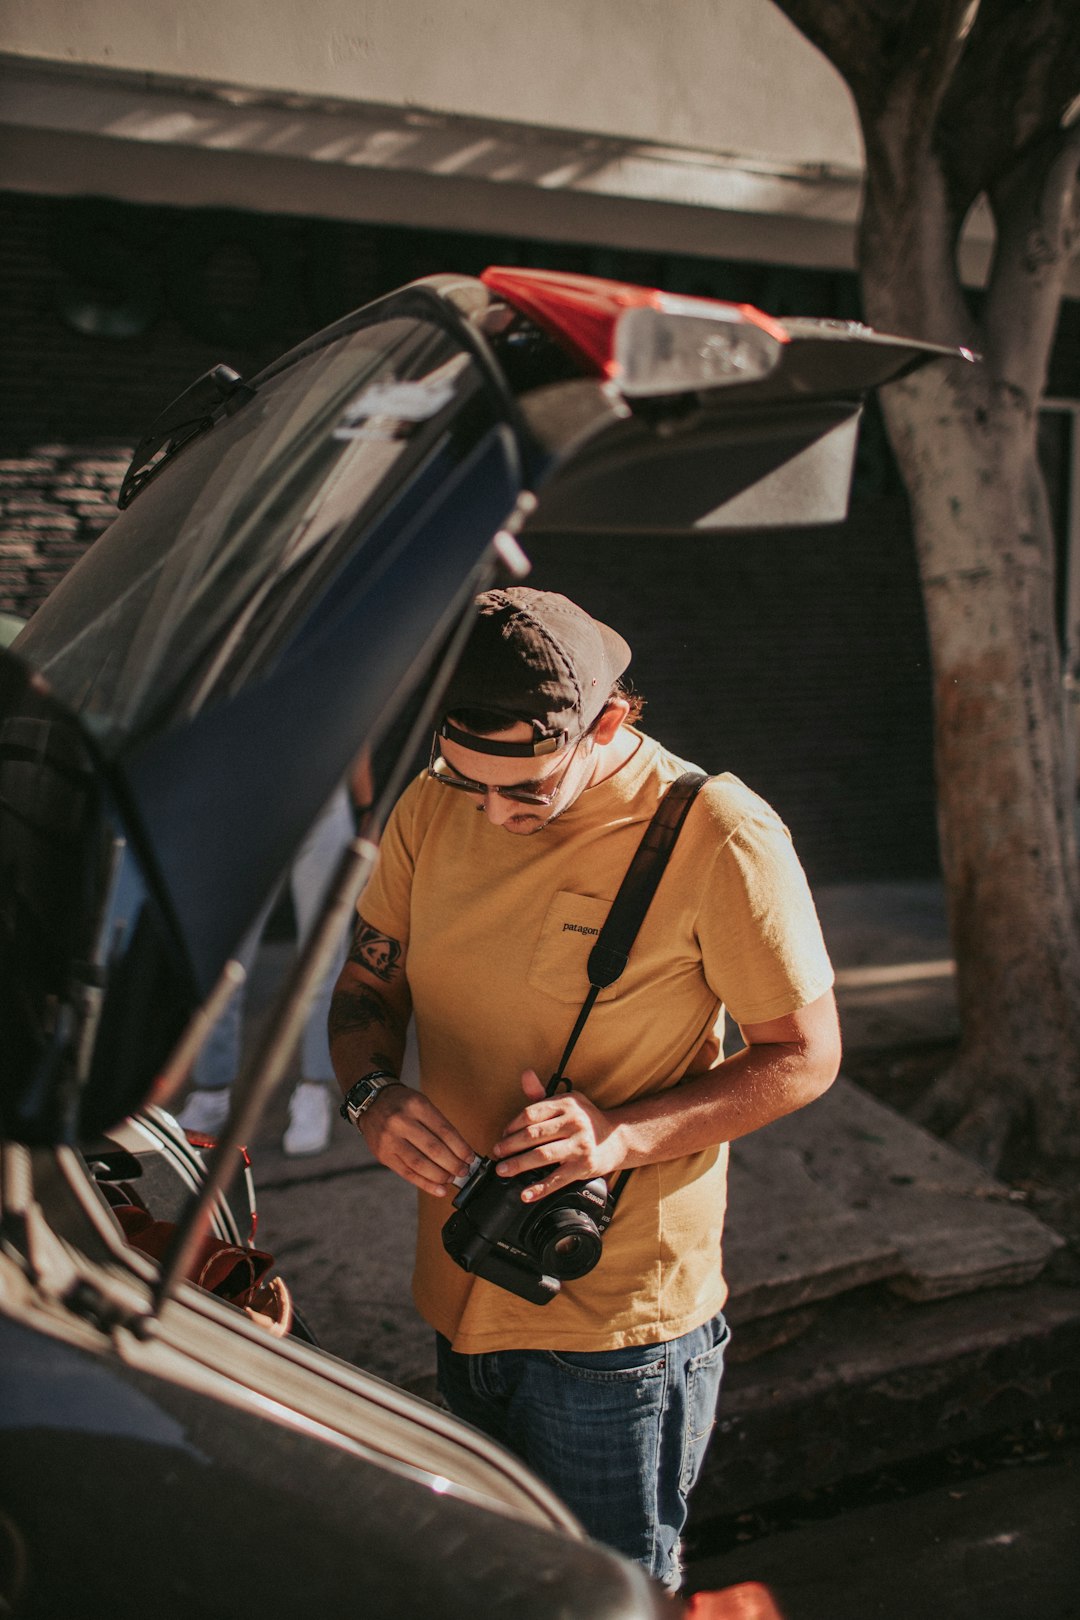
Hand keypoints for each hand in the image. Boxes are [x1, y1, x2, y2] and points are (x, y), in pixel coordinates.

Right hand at [360, 1084, 475, 1197]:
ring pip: (420, 1164)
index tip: (470, 1158)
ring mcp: (390, 1139)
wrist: (371, 1103)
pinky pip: (407, 1173)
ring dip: (440, 1176)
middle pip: (433, 1149)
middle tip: (463, 1171)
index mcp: (416, 1105)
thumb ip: (439, 1126)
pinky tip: (438, 1189)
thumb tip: (460, 1152)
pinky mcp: (383, 1155)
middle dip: (453, 1164)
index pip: (444, 1131)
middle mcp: (401, 1122)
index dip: (460, 1148)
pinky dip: (425, 1184)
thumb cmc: (402, 1104)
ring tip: (452, 1179)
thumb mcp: (421, 1104)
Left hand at [491, 1070, 625, 1201]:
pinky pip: (557, 1179)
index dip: (512, 1126)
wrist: (617, 1138)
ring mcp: (579, 1145)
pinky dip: (539, 1188)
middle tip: (497, 1153)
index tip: (503, 1135)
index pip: (531, 1113)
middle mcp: (574, 1122)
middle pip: (533, 1134)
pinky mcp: (584, 1166)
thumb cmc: (586, 1120)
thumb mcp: (568, 1102)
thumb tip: (525, 1075)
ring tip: (503, 1170)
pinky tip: (525, 1193)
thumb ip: (542, 1094)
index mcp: (567, 1104)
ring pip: (542, 1155)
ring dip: (518, 1164)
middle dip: (510, 1145)